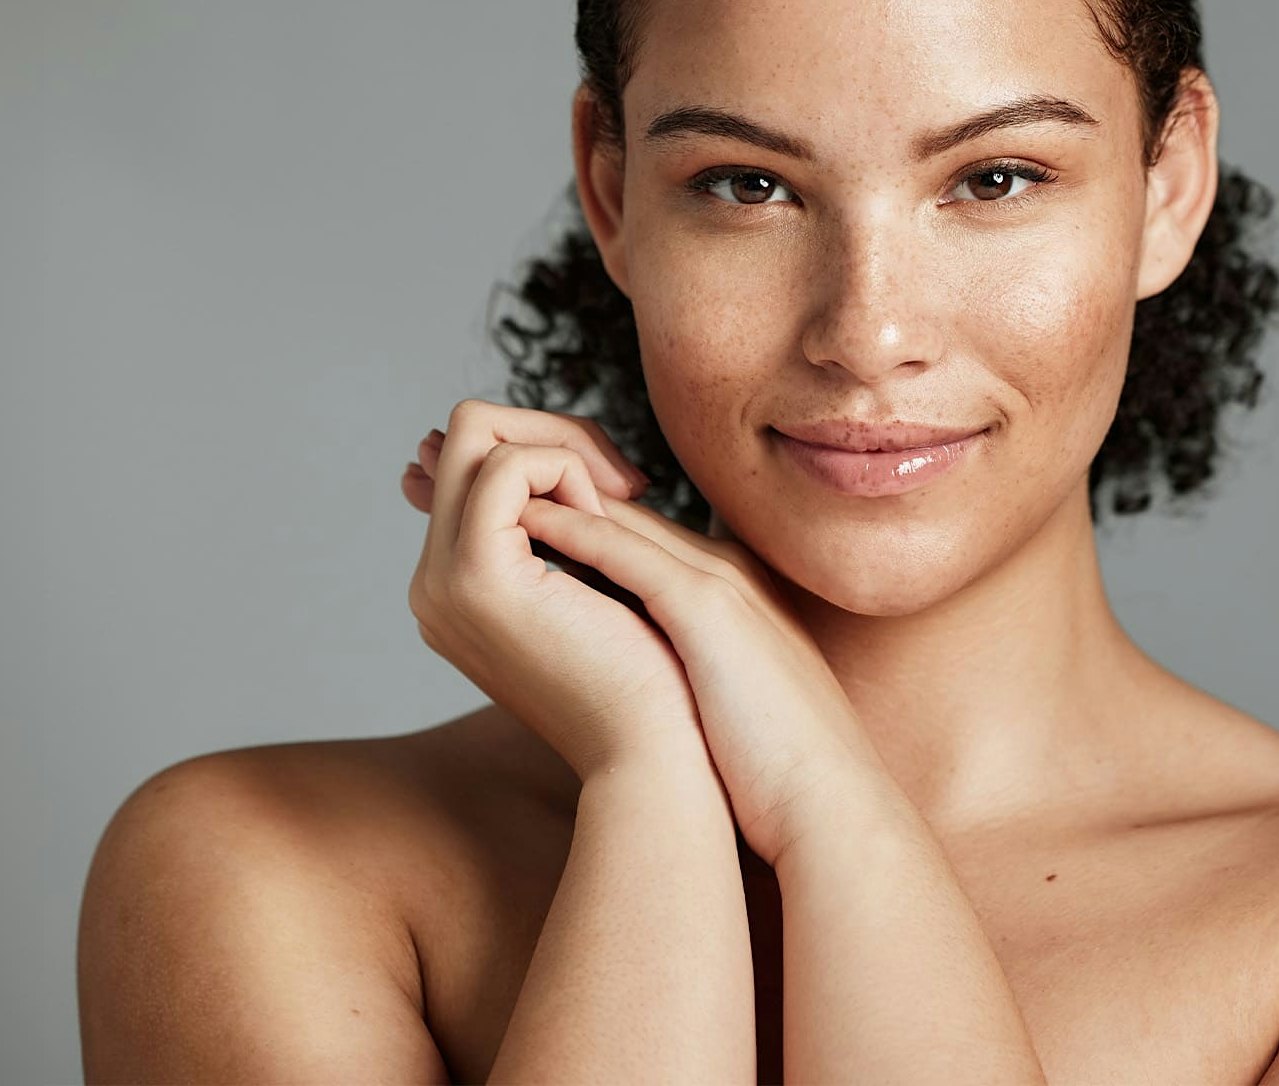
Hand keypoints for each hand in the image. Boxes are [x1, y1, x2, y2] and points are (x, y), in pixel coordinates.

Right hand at [403, 399, 707, 779]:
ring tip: (620, 509)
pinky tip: (607, 523)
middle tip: (627, 487)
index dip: (550, 451)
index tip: (620, 493)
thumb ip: (570, 524)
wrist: (656, 751)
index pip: (474, 462)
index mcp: (457, 584)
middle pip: (468, 433)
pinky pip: (507, 464)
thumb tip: (561, 458)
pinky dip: (567, 470)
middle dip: (556, 434)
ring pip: (477, 431)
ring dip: (564, 451)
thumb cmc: (651, 676)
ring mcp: (443, 579)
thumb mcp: (600, 579)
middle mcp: (434, 581)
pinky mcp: (477, 576)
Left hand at [403, 403, 896, 866]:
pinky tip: (521, 529)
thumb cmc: (769, 769)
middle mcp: (715, 569)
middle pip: (610, 501)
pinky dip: (576, 533)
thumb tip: (599, 664)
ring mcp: (716, 583)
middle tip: (449, 476)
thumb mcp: (706, 700)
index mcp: (713, 591)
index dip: (548, 507)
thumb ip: (661, 664)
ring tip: (466, 487)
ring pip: (617, 512)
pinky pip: (634, 555)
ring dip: (540, 491)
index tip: (475, 501)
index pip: (621, 528)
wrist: (828, 802)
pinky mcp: (712, 612)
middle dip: (527, 479)